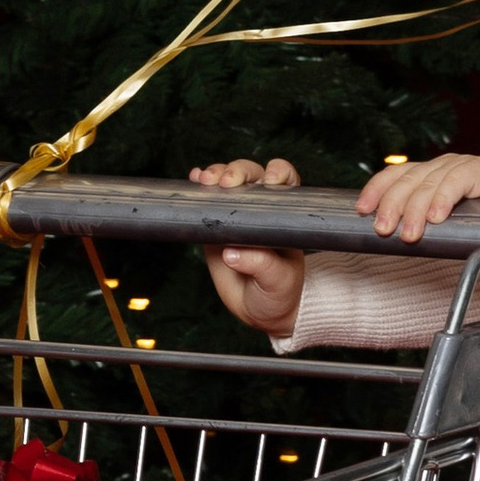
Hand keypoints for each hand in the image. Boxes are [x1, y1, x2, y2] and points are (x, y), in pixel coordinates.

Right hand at [188, 156, 306, 331]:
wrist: (259, 309)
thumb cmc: (278, 292)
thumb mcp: (277, 281)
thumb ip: (261, 265)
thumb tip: (231, 252)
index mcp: (283, 216)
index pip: (285, 182)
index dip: (278, 173)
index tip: (270, 180)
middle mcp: (259, 209)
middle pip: (251, 176)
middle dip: (238, 172)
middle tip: (227, 183)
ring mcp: (234, 215)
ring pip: (226, 182)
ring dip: (216, 174)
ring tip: (205, 180)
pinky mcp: (213, 227)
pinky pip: (205, 202)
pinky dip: (197, 188)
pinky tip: (194, 179)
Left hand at [357, 150, 479, 245]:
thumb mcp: (447, 222)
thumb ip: (423, 223)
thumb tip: (389, 239)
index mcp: (430, 173)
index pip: (396, 174)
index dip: (377, 189)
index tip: (362, 209)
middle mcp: (444, 164)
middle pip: (410, 180)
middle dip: (393, 205)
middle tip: (384, 230)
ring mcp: (464, 164)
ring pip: (431, 181)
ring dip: (416, 209)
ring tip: (409, 233)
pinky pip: (460, 180)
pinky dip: (445, 197)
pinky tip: (438, 216)